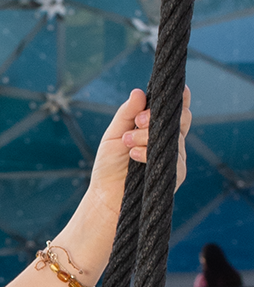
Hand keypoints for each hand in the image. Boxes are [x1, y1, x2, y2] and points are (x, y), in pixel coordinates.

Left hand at [85, 86, 191, 222]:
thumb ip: (126, 113)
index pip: (175, 108)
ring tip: (127, 141)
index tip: (174, 89)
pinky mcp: (175, 175)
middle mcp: (170, 140)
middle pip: (182, 117)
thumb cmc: (110, 165)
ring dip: (147, 136)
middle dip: (159, 115)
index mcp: (158, 127)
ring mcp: (174, 157)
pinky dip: (150, 153)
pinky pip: (172, 158)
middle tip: (138, 120)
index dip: (179, 97)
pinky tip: (134, 155)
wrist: (105, 197)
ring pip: (173, 136)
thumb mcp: (114, 134)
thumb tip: (138, 92)